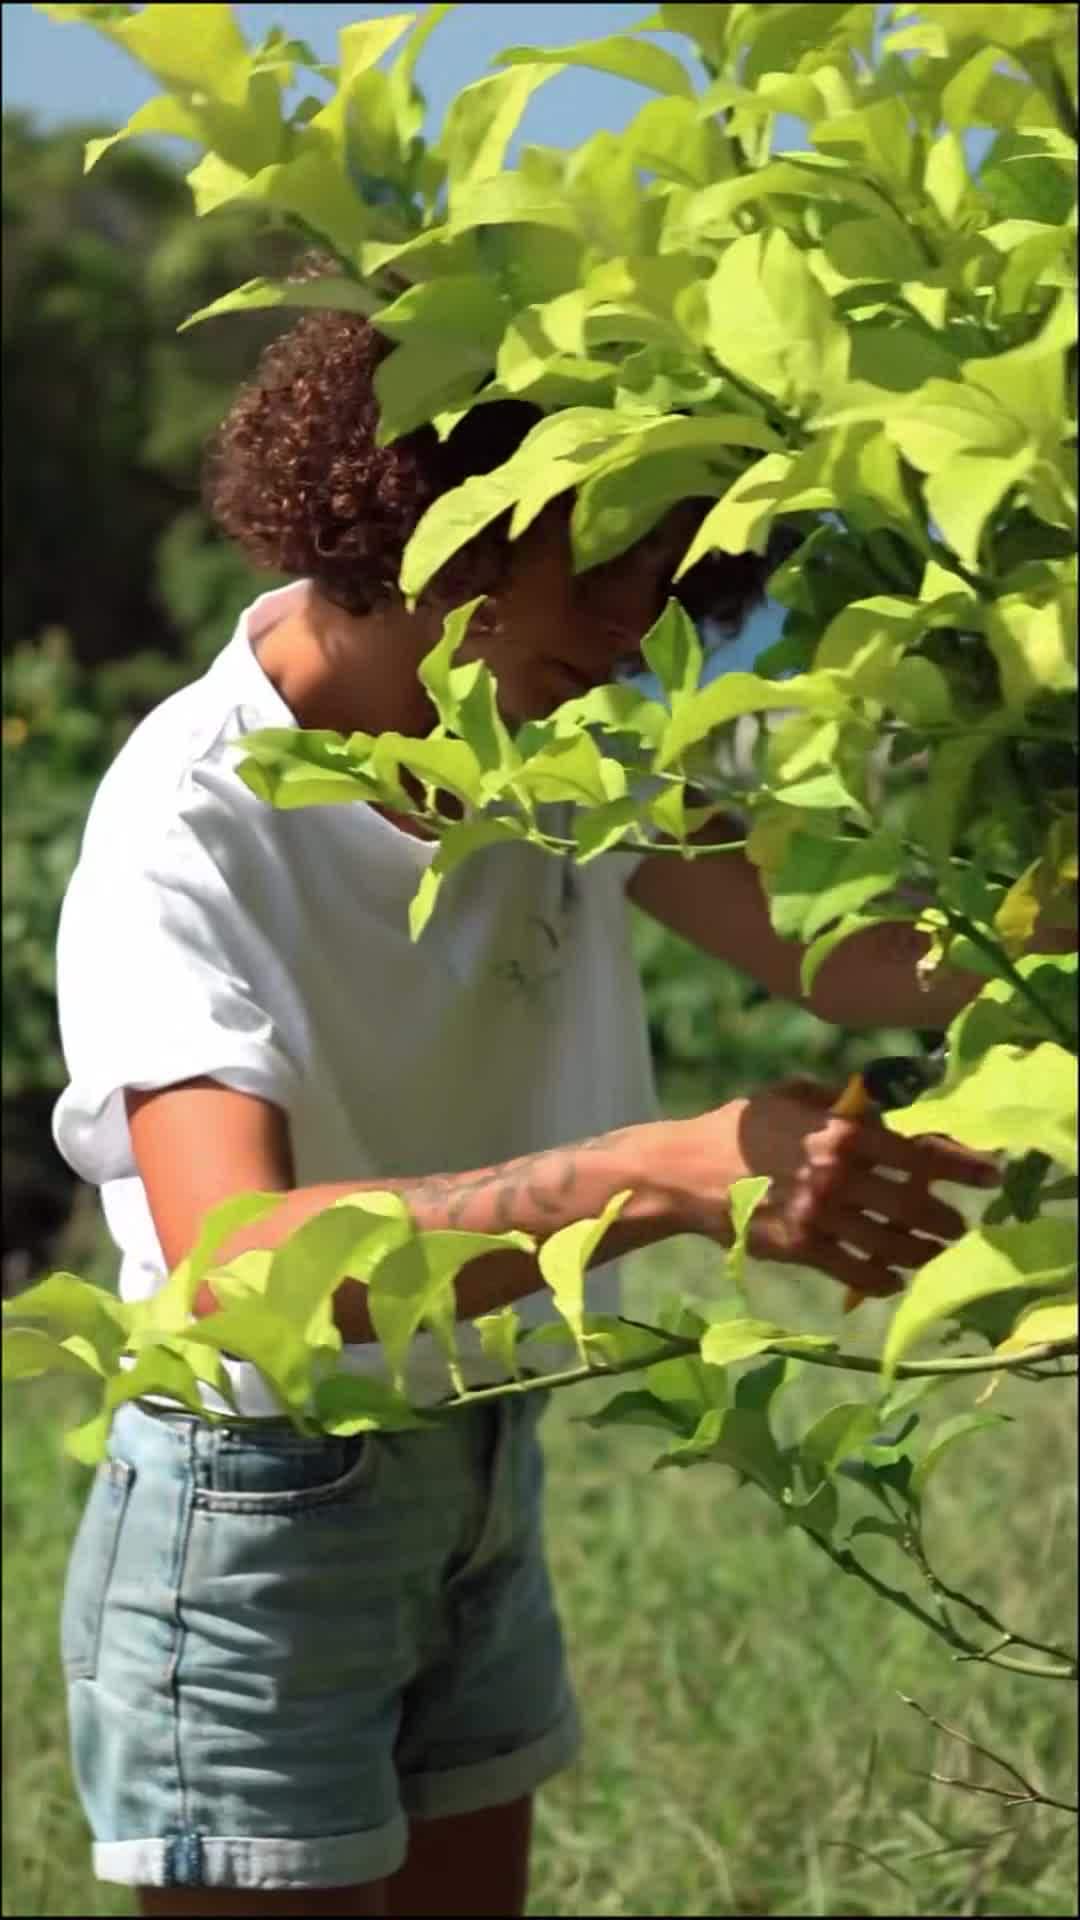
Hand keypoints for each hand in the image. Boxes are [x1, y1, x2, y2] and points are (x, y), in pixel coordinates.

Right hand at [664, 1078, 999, 1297]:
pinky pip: (856, 1270)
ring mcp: (820, 1215)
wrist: (685, 1172)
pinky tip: (894, 1279)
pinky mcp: (801, 1248)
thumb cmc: (738, 1127)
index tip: (989, 1173)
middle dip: (947, 1218)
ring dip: (922, 1252)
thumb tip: (883, 1109)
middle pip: (914, 1203)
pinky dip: (882, 1279)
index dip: (960, 1164)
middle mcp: (838, 1174)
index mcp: (841, 1131)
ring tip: (935, 1254)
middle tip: (962, 1226)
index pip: (917, 1151)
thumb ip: (839, 1103)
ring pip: (892, 1243)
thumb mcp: (790, 1095)